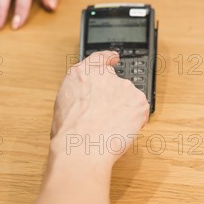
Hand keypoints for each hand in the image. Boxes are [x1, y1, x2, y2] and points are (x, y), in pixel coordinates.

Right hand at [50, 51, 149, 165]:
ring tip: (109, 128)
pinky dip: (135, 121)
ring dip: (123, 111)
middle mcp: (105, 76)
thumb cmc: (69, 131)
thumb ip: (78, 93)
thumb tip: (86, 100)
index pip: (99, 58)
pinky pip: (140, 111)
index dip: (108, 59)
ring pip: (129, 99)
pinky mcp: (139, 102)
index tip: (114, 59)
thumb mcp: (63, 102)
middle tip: (104, 119)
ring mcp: (125, 87)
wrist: (83, 146)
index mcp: (83, 73)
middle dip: (113, 100)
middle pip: (116, 84)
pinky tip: (121, 131)